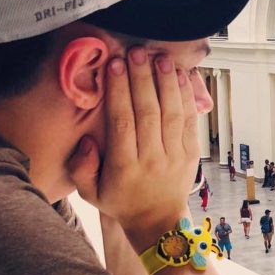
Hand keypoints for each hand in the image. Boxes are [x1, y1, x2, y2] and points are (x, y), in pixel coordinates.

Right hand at [67, 47, 198, 249]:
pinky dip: (187, 97)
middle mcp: (152, 159)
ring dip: (167, 83)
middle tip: (136, 52)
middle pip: (148, 112)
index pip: (122, 122)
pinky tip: (181, 76)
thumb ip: (82, 168)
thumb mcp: (91, 193)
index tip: (114, 65)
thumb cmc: (121, 201)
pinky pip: (190, 121)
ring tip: (160, 58)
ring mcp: (175, 155)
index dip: (118, 91)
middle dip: (142, 79)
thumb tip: (87, 141)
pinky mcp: (191, 153)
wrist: (159, 222)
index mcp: (124, 166)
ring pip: (172, 113)